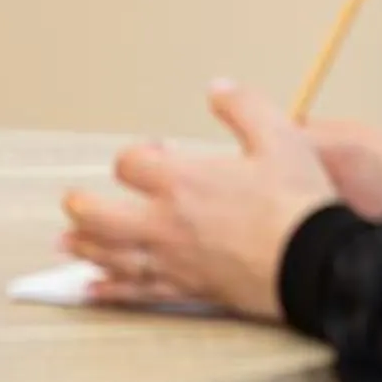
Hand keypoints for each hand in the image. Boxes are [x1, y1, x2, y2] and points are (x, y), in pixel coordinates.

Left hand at [61, 81, 338, 319]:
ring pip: (111, 256)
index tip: (152, 152)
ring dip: (84, 248)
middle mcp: (166, 222)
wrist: (315, 262)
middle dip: (81, 208)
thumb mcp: (278, 135)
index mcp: (182, 180)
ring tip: (67, 244)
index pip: (129, 164)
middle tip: (74, 204)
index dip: (133, 155)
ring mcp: (173, 260)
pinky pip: (137, 292)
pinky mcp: (187, 289)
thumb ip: (242, 106)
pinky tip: (94, 291)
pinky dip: (110, 291)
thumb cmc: (297, 201)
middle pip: (99, 216)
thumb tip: (218, 89)